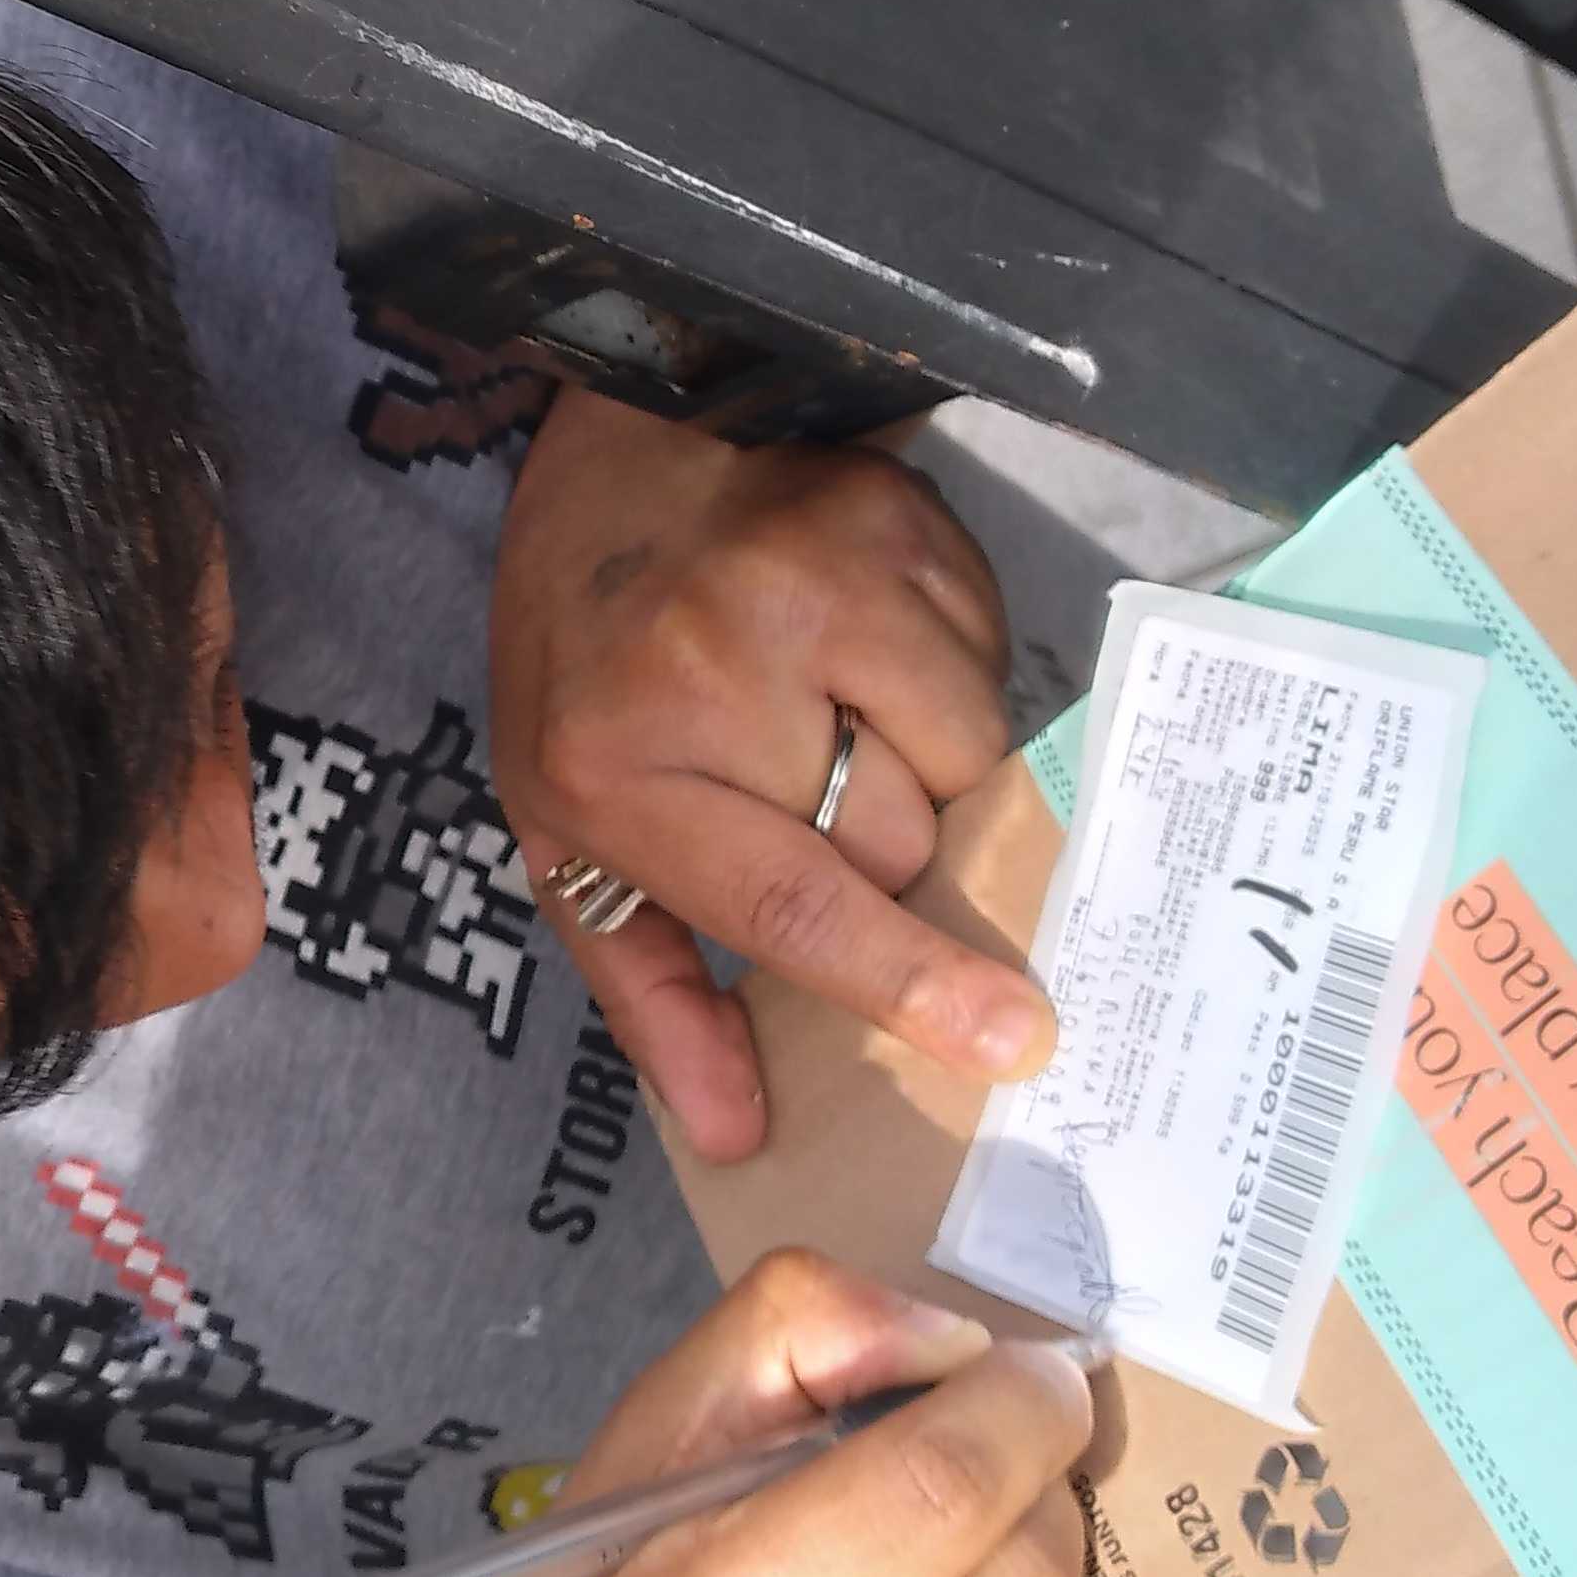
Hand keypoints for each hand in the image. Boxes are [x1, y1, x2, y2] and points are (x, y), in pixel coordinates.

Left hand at [489, 386, 1050, 1157]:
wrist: (622, 443)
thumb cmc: (586, 661)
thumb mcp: (564, 829)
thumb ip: (648, 986)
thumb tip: (734, 1133)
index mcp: (615, 762)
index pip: (791, 900)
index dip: (903, 977)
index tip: (1011, 1040)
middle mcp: (715, 665)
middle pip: (897, 841)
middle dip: (880, 843)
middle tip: (807, 779)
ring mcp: (817, 580)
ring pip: (965, 756)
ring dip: (923, 758)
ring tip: (832, 700)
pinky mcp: (904, 521)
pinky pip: (989, 663)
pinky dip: (945, 677)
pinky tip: (863, 638)